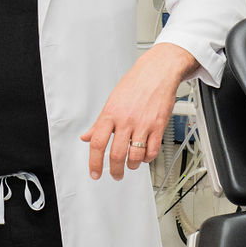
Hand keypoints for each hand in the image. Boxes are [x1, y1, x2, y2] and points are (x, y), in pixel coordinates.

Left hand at [81, 43, 198, 180]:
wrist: (158, 72)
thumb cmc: (135, 84)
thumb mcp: (111, 101)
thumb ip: (99, 122)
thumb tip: (86, 136)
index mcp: (110, 114)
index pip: (97, 143)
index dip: (94, 162)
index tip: (95, 173)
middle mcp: (125, 120)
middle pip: (116, 154)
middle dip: (115, 170)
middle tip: (115, 174)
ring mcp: (143, 124)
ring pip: (135, 156)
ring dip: (132, 165)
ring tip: (131, 165)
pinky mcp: (158, 126)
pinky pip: (152, 150)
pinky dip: (148, 158)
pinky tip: (145, 156)